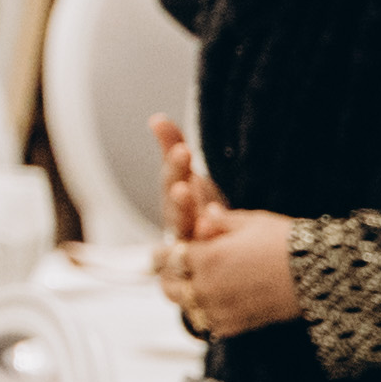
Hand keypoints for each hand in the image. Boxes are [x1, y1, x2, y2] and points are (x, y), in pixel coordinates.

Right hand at [147, 114, 226, 247]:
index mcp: (175, 202)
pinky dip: (215, 244)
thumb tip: (156, 118)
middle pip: (175, 213)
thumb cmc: (195, 207)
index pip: (171, 181)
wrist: (208, 248)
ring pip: (190, 238)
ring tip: (206, 216)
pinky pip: (209, 256)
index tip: (183, 150)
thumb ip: (173, 146)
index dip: (175, 168)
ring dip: (197, 229)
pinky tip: (223, 233)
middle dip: (180, 200)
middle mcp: (180, 225)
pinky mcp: (206, 263)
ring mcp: (192, 246)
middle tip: (183, 187)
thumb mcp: (188, 177)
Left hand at [165, 206, 302, 339]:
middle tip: (174, 269)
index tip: (157, 253)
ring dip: (185, 296)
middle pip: (169, 287)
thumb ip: (218, 222)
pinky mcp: (234, 326)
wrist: (320, 274)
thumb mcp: (249, 222)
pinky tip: (216, 301)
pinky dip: (206, 313)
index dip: (159, 254)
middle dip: (169, 276)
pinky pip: (208, 323)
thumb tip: (203, 218)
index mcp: (205, 257)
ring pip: (185, 307)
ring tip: (194, 285)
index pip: (165, 258)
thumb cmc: (287, 243)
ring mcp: (220, 310)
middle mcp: (207, 287)